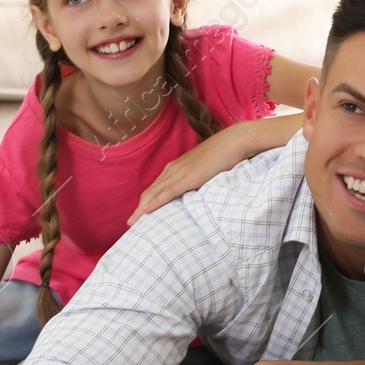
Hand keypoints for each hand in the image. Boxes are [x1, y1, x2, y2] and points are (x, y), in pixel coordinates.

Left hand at [128, 126, 252, 225]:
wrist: (234, 141)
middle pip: (151, 191)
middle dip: (139, 207)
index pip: (157, 186)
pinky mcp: (188, 178)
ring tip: (132, 222)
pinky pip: (167, 192)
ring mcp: (179, 172)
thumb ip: (198, 177)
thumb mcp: (206, 168)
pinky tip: (145, 210)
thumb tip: (198, 188)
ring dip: (142, 208)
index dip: (147, 200)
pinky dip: (155, 202)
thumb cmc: (224, 154)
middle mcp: (174, 169)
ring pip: (154, 193)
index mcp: (177, 166)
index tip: (140, 212)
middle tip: (130, 222)